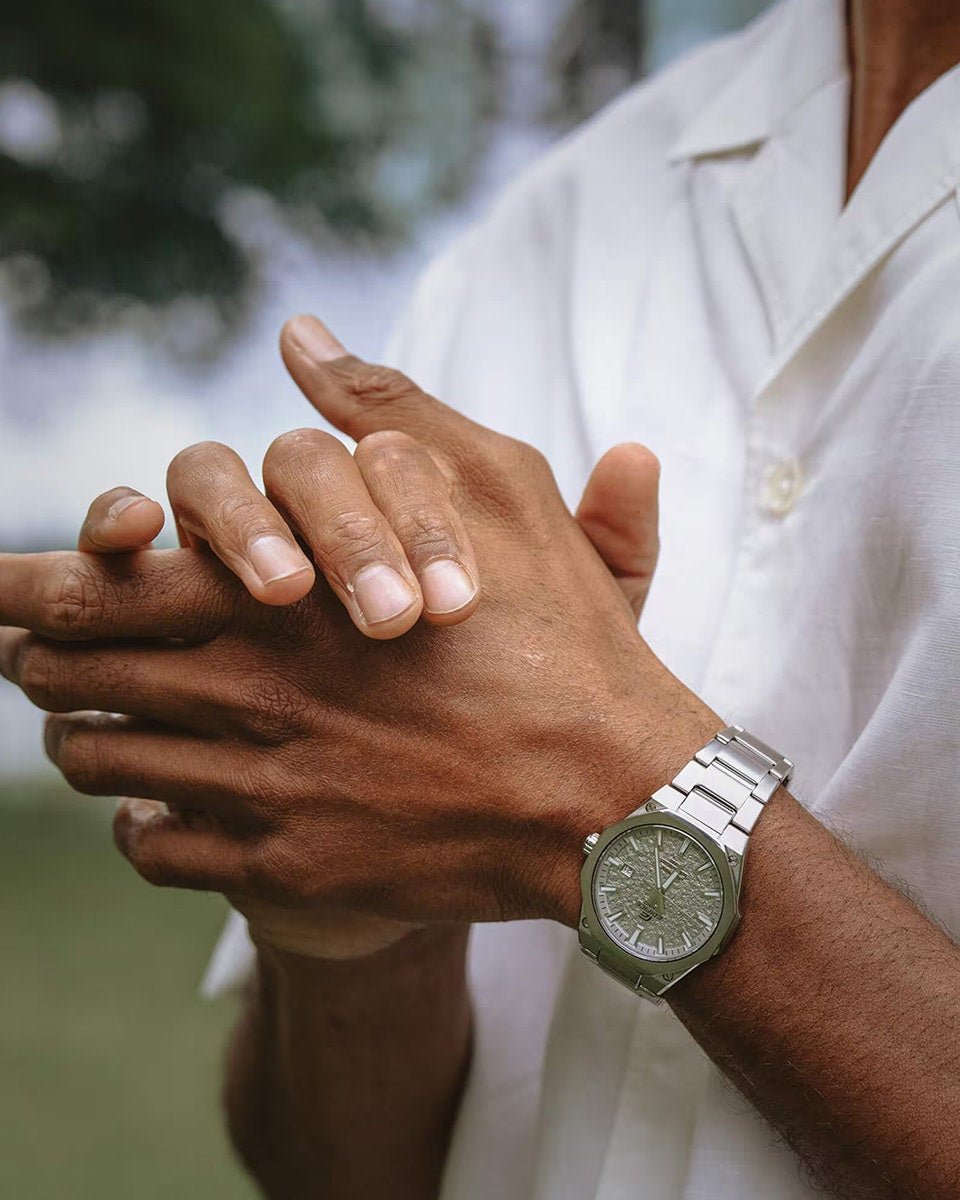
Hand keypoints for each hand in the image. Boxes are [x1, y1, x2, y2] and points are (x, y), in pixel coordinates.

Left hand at [0, 316, 717, 944]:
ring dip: (82, 738)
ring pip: (102, 766)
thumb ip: (388, 409)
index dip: (24, 585)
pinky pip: (159, 851)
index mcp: (271, 598)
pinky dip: (139, 826)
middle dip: (34, 657)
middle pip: (68, 677)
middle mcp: (243, 696)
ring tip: (86, 726)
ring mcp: (259, 793)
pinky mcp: (287, 870)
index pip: (89, 587)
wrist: (610, 799)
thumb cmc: (558, 641)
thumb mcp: (497, 491)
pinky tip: (156, 810)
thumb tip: (302, 337)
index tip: (1, 589)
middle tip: (28, 652)